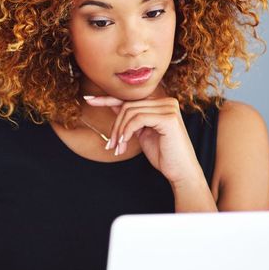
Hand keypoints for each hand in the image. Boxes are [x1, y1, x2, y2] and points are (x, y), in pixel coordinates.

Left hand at [85, 94, 203, 185]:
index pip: (130, 98)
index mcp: (160, 103)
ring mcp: (169, 107)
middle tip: (111, 145)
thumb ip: (130, 117)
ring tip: (118, 148)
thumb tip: (111, 103)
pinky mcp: (168, 117)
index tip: (88, 99)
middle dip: (115, 126)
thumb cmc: (163, 154)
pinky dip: (127, 131)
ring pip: (130, 112)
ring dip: (120, 132)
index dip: (107, 98)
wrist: (180, 171)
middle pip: (127, 106)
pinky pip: (138, 119)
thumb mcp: (141, 132)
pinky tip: (125, 143)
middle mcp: (166, 101)